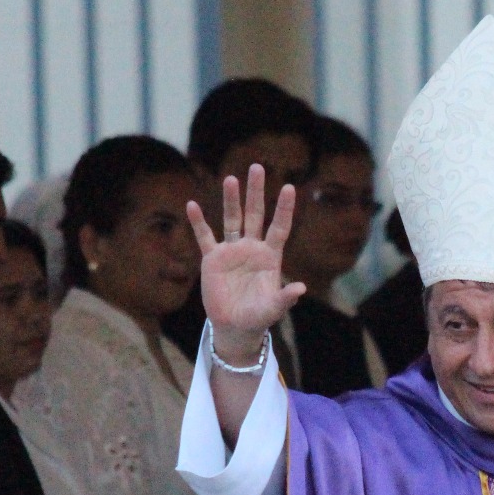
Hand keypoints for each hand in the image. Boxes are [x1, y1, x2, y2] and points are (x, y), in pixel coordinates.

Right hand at [186, 163, 305, 364]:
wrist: (235, 326)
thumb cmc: (259, 317)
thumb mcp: (274, 308)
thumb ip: (286, 298)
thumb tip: (301, 289)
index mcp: (270, 257)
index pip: (279, 227)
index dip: (284, 209)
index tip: (289, 187)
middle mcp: (252, 248)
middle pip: (255, 215)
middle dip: (256, 192)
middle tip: (257, 167)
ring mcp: (232, 251)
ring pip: (231, 219)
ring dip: (231, 200)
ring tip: (230, 179)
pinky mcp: (212, 259)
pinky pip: (205, 236)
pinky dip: (198, 222)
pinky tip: (192, 205)